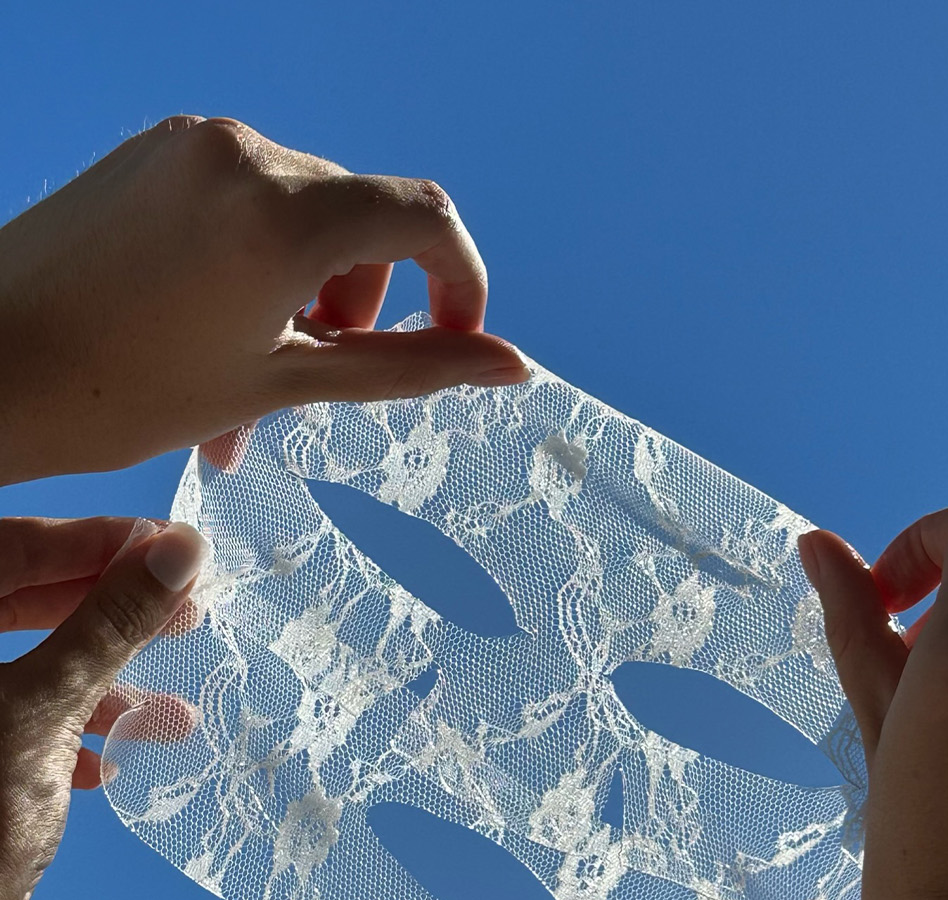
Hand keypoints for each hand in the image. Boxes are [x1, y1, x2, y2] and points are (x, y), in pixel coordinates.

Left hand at [0, 116, 529, 482]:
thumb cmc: (125, 395)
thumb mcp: (283, 386)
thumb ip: (407, 368)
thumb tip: (510, 364)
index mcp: (282, 212)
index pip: (425, 213)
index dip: (460, 278)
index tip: (453, 339)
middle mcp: (244, 152)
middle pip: (363, 215)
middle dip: (366, 299)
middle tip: (323, 372)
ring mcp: (193, 144)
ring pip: (305, 211)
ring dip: (312, 287)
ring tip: (262, 367)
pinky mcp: (155, 151)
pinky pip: (246, 197)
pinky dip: (263, 260)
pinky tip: (222, 321)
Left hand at [0, 516, 204, 899]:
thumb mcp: (44, 707)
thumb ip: (108, 626)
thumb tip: (179, 554)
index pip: (7, 549)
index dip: (89, 541)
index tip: (165, 541)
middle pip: (21, 604)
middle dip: (108, 609)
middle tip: (185, 602)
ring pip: (32, 668)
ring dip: (106, 682)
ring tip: (173, 697)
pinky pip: (25, 724)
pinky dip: (74, 736)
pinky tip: (116, 761)